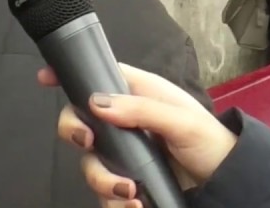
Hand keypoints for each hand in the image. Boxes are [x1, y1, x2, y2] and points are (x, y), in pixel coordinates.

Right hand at [39, 64, 237, 206]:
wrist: (224, 180)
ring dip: (102, 180)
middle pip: (81, 122)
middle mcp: (126, 121)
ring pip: (90, 163)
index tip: (45, 78)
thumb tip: (98, 102)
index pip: (99, 77)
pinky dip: (115, 203)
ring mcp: (124, 152)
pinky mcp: (127, 180)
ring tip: (130, 193)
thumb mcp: (181, 119)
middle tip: (88, 143)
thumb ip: (142, 110)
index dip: (72, 75)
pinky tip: (135, 205)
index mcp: (139, 94)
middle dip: (76, 134)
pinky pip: (105, 193)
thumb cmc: (209, 140)